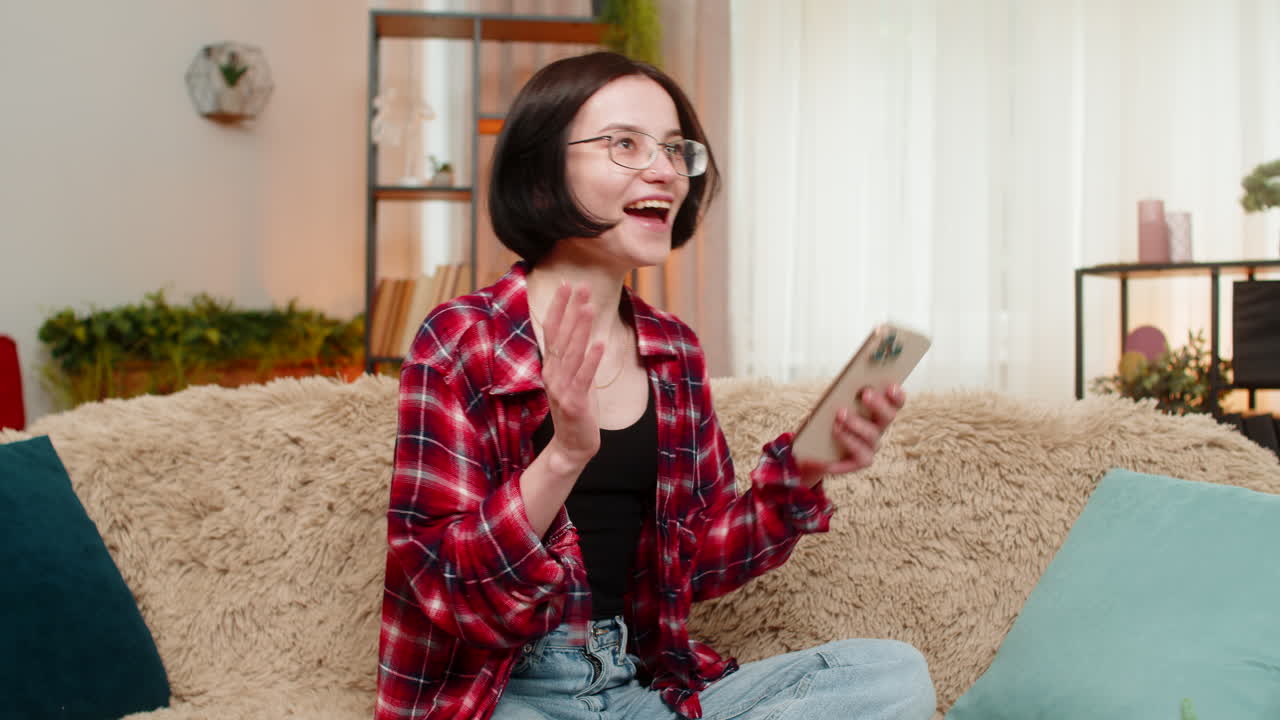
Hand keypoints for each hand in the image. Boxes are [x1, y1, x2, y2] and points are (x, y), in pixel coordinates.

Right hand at [538, 282, 605, 470]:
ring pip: (572, 353)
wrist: (572, 444)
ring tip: (589, 307)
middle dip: (571, 309)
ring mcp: (561, 388)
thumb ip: (572, 354)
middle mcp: (552, 373)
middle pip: (561, 336)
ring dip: (580, 329)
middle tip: (580, 286)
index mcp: (551, 366)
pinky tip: (599, 343)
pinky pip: (584, 377)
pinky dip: (591, 360)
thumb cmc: (576, 407)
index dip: (559, 306)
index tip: (566, 284)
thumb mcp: (573, 377)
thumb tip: (579, 327)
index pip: (553, 330)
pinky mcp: (574, 402)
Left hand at [797, 384, 905, 485]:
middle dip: (879, 404)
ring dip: (857, 423)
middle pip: (888, 416)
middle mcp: (878, 428)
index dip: (896, 395)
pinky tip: (835, 435)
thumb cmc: (827, 419)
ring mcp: (872, 446)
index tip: (891, 386)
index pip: (895, 402)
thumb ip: (843, 393)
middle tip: (866, 394)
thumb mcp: (833, 403)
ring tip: (840, 415)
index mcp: (877, 411)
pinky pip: (860, 454)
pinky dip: (846, 443)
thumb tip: (845, 385)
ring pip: (872, 434)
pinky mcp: (862, 461)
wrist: (814, 448)